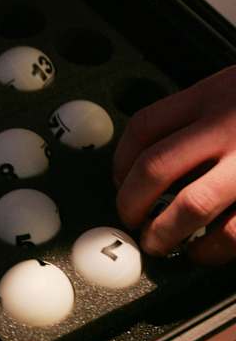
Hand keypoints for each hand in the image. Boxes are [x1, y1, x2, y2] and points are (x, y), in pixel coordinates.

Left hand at [114, 65, 235, 264]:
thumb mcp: (233, 88)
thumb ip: (199, 115)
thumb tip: (153, 156)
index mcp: (211, 95)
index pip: (145, 127)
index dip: (120, 159)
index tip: (118, 179)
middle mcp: (228, 126)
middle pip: (156, 168)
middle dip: (131, 202)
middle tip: (129, 219)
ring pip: (191, 207)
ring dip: (165, 233)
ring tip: (158, 243)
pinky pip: (234, 232)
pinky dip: (212, 249)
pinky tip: (204, 252)